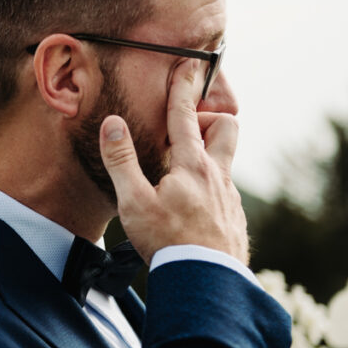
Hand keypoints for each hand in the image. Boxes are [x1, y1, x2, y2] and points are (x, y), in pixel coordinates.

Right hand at [99, 59, 248, 265]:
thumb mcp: (134, 202)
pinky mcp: (235, 219)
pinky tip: (193, 208)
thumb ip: (122, 161)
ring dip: (209, 156)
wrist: (206, 283)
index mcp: (192, 165)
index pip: (186, 114)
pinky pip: (226, 192)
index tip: (185, 64)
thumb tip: (112, 123)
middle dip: (210, 117)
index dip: (183, 86)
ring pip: (226, 162)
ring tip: (183, 171)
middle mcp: (217, 175)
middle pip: (226, 127)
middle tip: (186, 129)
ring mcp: (230, 197)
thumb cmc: (167, 242)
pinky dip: (211, 188)